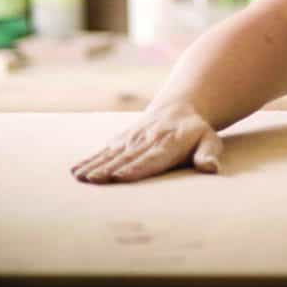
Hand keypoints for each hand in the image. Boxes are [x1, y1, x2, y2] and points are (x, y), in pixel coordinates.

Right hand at [70, 102, 222, 183]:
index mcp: (169, 143)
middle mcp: (147, 139)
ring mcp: (132, 138)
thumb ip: (208, 154)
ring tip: (80, 178)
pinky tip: (76, 171)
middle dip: (109, 169)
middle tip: (93, 180)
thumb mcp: (210, 141)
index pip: (151, 158)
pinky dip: (90, 160)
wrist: (179, 107)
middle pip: (127, 157)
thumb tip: (211, 167)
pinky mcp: (122, 139)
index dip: (136, 168)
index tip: (120, 177)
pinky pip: (104, 150)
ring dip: (95, 165)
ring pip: (112, 154)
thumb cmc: (197, 132)